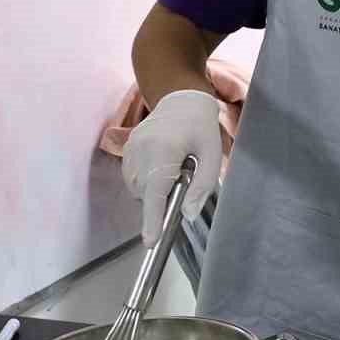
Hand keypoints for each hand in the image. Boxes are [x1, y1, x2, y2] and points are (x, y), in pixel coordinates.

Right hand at [121, 89, 221, 246]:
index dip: (152, 218)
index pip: (156, 192)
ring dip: (151, 189)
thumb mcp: (212, 156)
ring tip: (172, 167)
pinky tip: (160, 165)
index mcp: (164, 150)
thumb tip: (187, 214)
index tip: (150, 241)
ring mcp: (131, 147)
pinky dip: (144, 179)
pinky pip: (131, 176)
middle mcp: (142, 149)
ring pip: (136, 186)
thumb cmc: (201, 127)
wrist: (182, 98)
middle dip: (159, 198)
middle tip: (182, 177)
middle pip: (144, 192)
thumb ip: (201, 187)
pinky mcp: (127, 147)